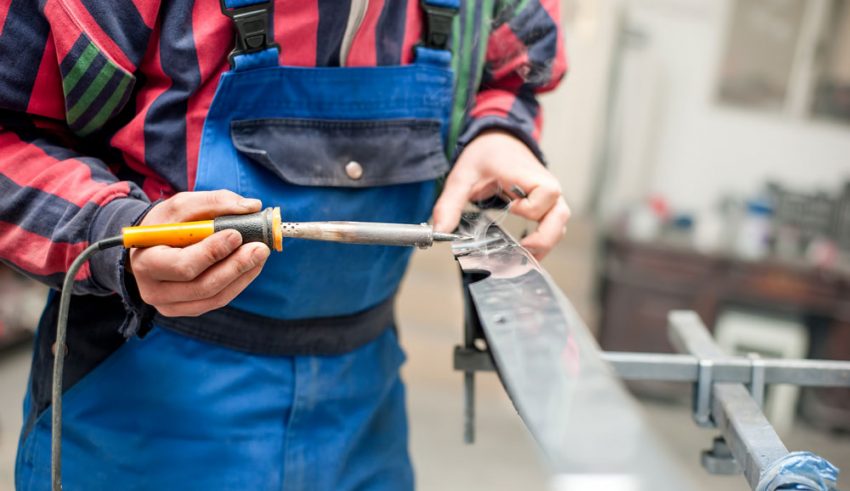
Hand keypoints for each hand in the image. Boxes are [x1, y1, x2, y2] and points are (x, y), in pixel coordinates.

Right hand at [129, 190, 270, 316]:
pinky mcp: (188, 309)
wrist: (151, 246)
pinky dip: (239, 282)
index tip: (236, 234)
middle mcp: (155, 291)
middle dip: (236, 266)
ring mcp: (171, 305)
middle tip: (260, 247)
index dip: (211, 253)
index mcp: (145, 263)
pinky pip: (219, 300)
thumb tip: (251, 206)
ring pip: (215, 297)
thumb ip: (214, 202)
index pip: (182, 266)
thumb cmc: (167, 224)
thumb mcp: (181, 206)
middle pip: (202, 286)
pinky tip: (252, 266)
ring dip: (243, 275)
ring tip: (261, 253)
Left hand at [433, 130, 570, 259]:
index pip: (545, 194)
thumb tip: (440, 231)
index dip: (529, 207)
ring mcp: (548, 195)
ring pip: (559, 223)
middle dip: (544, 238)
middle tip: (522, 251)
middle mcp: (544, 184)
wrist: (496, 140)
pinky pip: (552, 224)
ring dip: (546, 242)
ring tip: (523, 257)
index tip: (510, 207)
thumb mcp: (462, 177)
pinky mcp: (546, 204)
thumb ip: (450, 204)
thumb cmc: (484, 155)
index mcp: (527, 174)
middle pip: (560, 215)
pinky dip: (543, 239)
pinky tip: (525, 250)